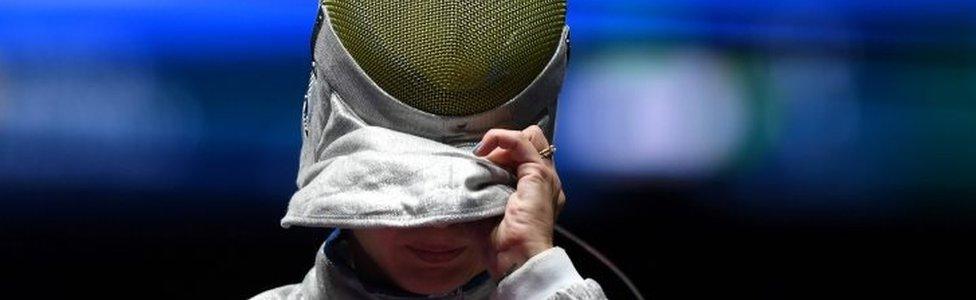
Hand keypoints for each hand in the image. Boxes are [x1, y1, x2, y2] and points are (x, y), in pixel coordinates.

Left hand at [473, 125, 566, 281]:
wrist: (516, 258)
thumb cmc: (502, 247)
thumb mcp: (481, 217)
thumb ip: (470, 203)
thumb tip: (445, 198)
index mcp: (535, 192)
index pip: (523, 158)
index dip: (500, 155)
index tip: (479, 165)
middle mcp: (545, 182)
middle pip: (530, 143)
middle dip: (504, 146)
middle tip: (484, 162)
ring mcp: (546, 177)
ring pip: (529, 137)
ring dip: (502, 142)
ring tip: (485, 157)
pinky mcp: (539, 174)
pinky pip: (521, 141)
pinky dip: (500, 137)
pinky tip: (485, 149)